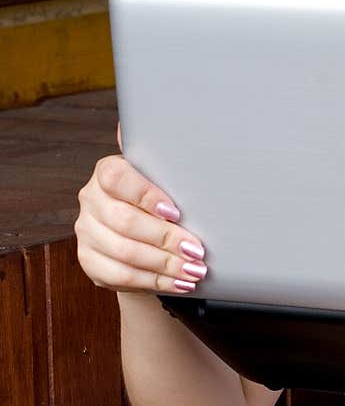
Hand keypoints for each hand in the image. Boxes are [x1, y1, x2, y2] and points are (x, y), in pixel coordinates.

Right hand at [75, 121, 207, 294]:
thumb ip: (165, 160)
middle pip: (124, 221)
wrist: (143, 236)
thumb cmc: (160, 202)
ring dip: (164, 264)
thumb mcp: (165, 178)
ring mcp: (86, 231)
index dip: (146, 196)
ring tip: (194, 271)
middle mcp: (90, 199)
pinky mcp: (88, 260)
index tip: (177, 212)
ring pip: (124, 252)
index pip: (117, 178)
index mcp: (107, 171)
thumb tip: (169, 123)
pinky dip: (154, 281)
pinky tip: (178, 282)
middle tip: (197, 251)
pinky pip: (120, 275)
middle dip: (166, 239)